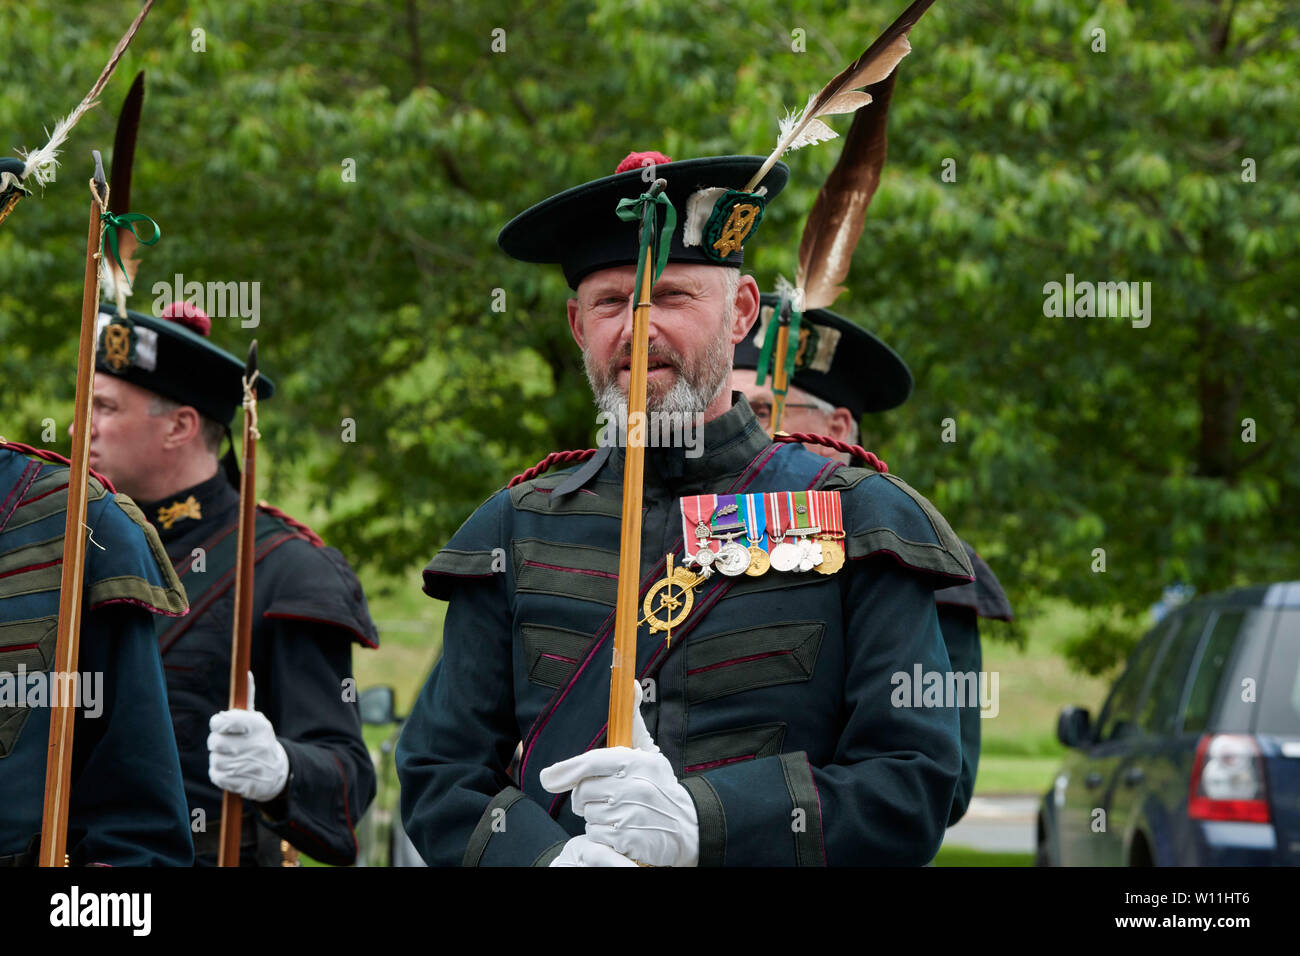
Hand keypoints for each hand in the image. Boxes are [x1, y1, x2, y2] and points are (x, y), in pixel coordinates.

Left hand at [208, 672, 288, 803]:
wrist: (278, 772)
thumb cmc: (260, 740)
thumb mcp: (257, 720)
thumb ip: (247, 699)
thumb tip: (246, 674)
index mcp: (258, 725)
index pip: (222, 721)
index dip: (217, 724)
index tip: (220, 725)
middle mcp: (255, 744)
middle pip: (215, 742)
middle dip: (216, 742)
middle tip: (225, 743)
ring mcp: (249, 765)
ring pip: (214, 760)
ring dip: (218, 759)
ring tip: (231, 757)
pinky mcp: (242, 783)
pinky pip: (216, 775)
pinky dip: (219, 773)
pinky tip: (232, 770)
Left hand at [540, 680, 698, 866]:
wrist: (688, 826)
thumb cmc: (661, 785)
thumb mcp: (650, 751)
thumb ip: (634, 720)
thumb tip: (632, 683)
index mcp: (636, 762)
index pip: (592, 762)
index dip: (567, 770)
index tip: (547, 778)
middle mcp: (633, 787)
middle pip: (583, 792)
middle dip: (586, 796)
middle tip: (604, 796)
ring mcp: (630, 815)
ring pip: (588, 814)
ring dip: (596, 816)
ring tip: (618, 813)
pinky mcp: (628, 841)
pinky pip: (596, 835)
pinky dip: (602, 835)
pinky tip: (620, 830)